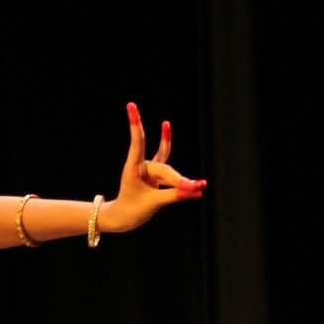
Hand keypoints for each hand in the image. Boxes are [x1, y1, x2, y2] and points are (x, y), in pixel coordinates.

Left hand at [101, 102, 205, 233]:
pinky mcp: (159, 177)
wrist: (123, 217)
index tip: (131, 105)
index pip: (138, 143)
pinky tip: (198, 189)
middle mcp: (143, 166)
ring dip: (183, 181)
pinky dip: (184, 184)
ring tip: (200, 185)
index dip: (136, 124)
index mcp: (133, 168)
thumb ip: (174, 195)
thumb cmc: (131, 210)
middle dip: (178, 180)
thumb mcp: (152, 204)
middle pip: (164, 168)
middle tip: (194, 187)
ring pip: (170, 173)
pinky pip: (174, 177)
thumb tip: (197, 190)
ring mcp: (152, 171)